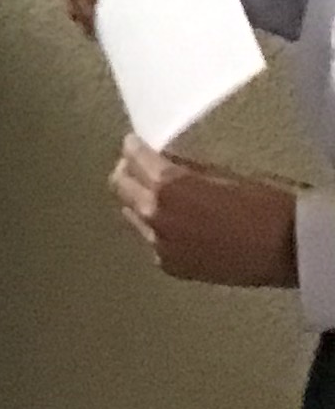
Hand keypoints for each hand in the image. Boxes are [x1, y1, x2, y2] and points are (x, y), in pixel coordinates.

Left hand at [111, 138, 300, 285]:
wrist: (287, 250)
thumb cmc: (265, 206)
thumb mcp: (223, 173)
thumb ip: (186, 167)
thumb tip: (165, 160)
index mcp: (168, 185)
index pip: (133, 158)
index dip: (134, 148)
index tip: (135, 144)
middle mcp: (155, 214)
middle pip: (121, 186)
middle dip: (128, 172)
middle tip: (137, 166)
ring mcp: (159, 243)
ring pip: (131, 214)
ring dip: (139, 201)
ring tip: (156, 195)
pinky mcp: (169, 265)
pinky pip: (150, 240)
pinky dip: (155, 228)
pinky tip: (173, 224)